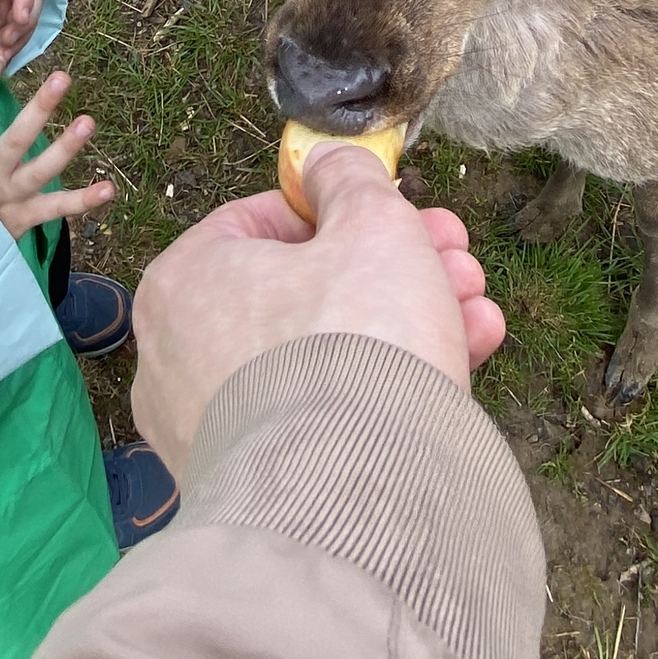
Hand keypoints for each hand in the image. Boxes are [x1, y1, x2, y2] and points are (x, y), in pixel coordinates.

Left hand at [0, 0, 42, 62]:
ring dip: (18, 40)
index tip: (20, 19)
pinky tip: (0, 56)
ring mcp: (11, 6)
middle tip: (6, 43)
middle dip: (23, 25)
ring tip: (0, 54)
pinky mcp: (9, 23)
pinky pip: (19, 35)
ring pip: (28, 21)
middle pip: (33, 1)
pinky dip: (12, 47)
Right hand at [0, 55, 113, 241]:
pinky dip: (84, 201)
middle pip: (19, 134)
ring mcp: (12, 194)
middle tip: (63, 78)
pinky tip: (109, 189)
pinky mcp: (26, 217)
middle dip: (41, 105)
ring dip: (67, 146)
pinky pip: (58, 209)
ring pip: (43, 169)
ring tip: (88, 121)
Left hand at [130, 141, 505, 477]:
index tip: (404, 216)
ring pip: (323, 353)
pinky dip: (384, 388)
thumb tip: (329, 162)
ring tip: (479, 311)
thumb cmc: (352, 340)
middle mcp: (178, 356)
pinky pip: (322, 417)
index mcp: (183, 280)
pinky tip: (461, 364)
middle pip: (305, 289)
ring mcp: (211, 430)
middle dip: (396, 268)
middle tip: (457, 260)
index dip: (346, 211)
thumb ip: (351, 180)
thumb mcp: (370, 225)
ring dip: (407, 322)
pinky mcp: (253, 486)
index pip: (264, 221)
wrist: (355, 496)